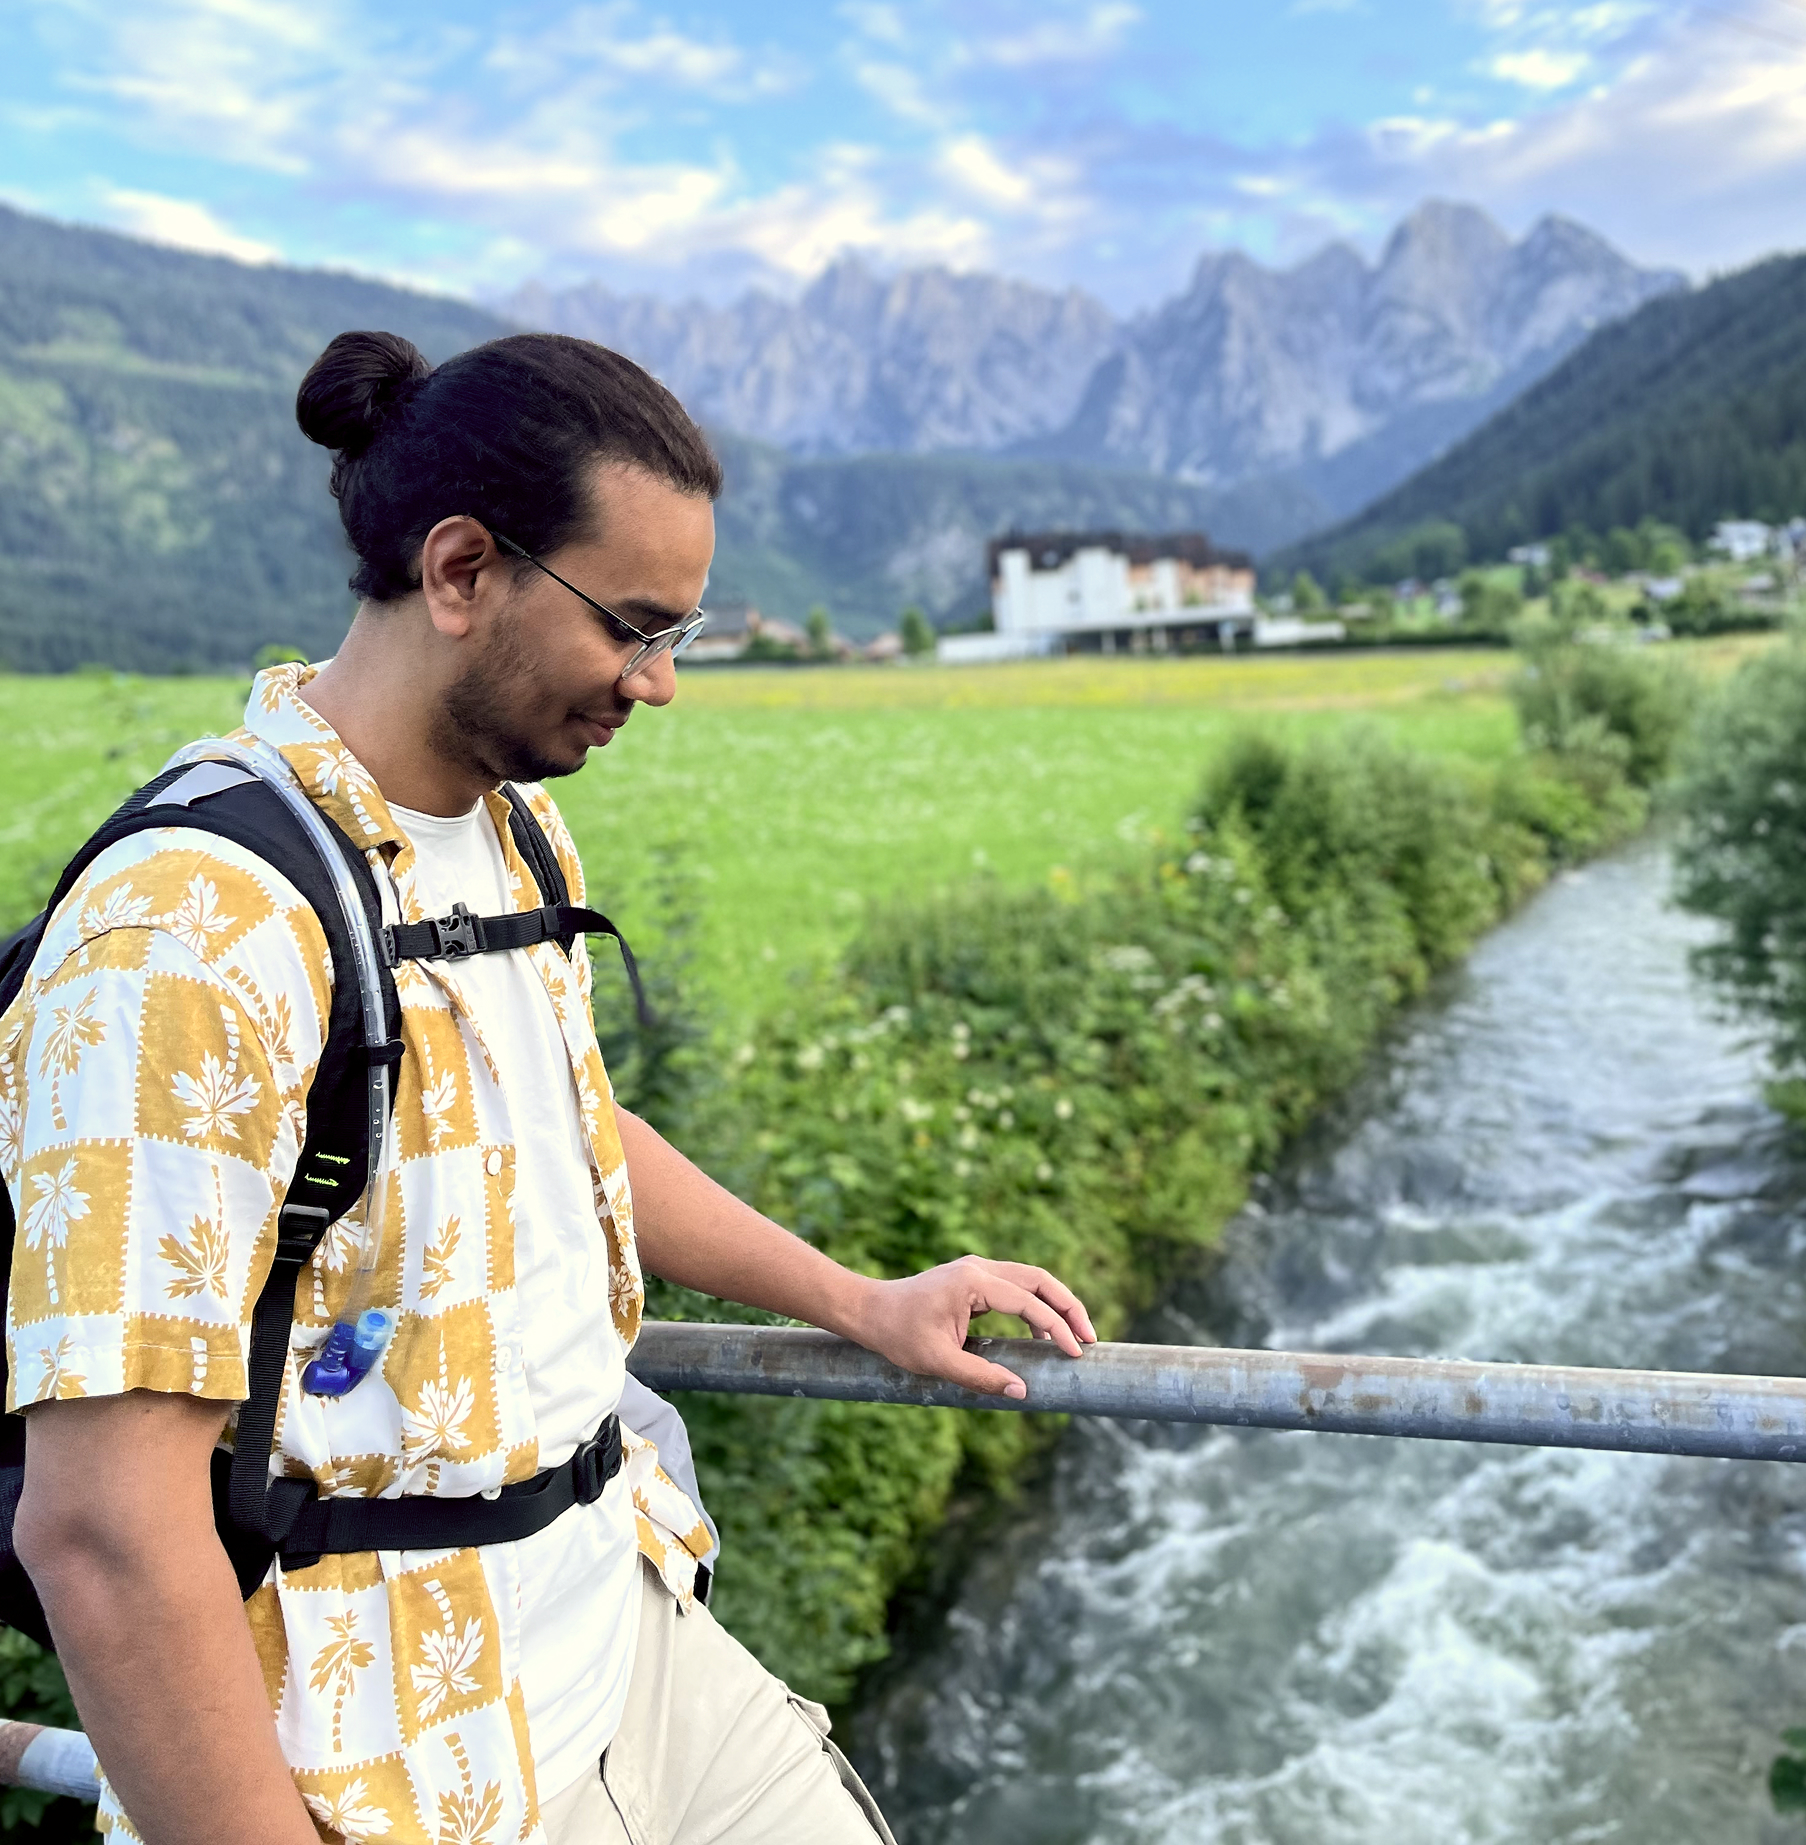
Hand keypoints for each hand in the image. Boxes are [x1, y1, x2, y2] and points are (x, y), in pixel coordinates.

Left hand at [854, 1256, 1097, 1399]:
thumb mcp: (938, 1362)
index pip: (1029, 1302)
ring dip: (1056, 1304)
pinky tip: (1043, 1336)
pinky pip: (1016, 1287)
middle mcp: (980, 1267)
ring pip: (1031, 1279)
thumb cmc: (898, 1334)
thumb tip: (1022, 1391)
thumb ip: (981, 1377)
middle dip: (1068, 1307)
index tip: (1075, 1352)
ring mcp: (977, 1270)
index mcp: (973, 1281)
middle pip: (1039, 1279)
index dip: (1056, 1327)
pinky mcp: (974, 1279)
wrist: (869, 1311)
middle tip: (1089, 1338)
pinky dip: (1036, 1306)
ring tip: (1076, 1336)